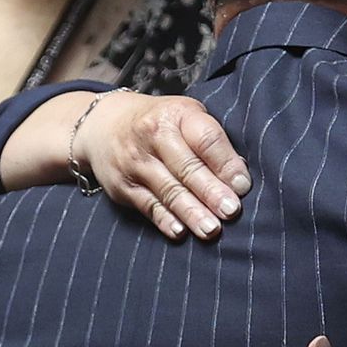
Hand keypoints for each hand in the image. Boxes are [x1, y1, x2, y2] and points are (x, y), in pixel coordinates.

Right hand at [74, 92, 250, 240]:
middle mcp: (153, 136)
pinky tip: (180, 232)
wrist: (104, 125)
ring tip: (211, 229)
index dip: (226, 163)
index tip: (242, 185)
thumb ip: (211, 142)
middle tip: (231, 211)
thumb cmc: (161, 124)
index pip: (205, 139)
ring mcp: (135, 162)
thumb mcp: (186, 116)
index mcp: (177, 115)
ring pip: (168, 191)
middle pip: (187, 168)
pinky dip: (165, 220)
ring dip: (192, 212)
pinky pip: (148, 206)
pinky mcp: (123, 186)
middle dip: (211, 192)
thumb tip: (238, 177)